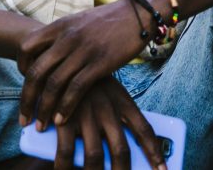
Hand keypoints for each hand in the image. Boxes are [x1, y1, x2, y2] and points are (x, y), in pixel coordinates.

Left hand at [18, 0, 150, 129]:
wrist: (138, 13)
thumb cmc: (109, 20)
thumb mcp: (79, 22)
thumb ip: (62, 37)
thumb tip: (49, 55)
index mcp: (59, 26)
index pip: (25, 47)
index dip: (20, 68)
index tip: (24, 83)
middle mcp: (67, 38)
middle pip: (35, 72)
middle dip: (26, 99)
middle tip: (23, 118)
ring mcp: (83, 51)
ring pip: (53, 84)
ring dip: (44, 108)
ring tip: (41, 126)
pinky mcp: (100, 63)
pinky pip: (76, 89)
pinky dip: (65, 107)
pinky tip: (61, 120)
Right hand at [49, 78, 166, 169]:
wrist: (57, 54)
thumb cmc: (86, 79)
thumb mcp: (108, 90)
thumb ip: (116, 114)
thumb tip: (123, 144)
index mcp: (122, 101)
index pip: (144, 130)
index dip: (155, 153)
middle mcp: (107, 109)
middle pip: (121, 150)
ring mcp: (86, 115)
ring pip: (95, 157)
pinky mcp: (63, 118)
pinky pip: (66, 152)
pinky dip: (65, 167)